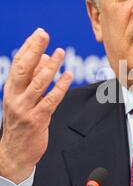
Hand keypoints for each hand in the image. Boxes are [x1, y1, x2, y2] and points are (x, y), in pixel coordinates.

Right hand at [0, 28, 72, 183]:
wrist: (15, 152)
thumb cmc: (21, 122)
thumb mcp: (23, 98)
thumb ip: (33, 78)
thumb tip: (46, 56)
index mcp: (10, 89)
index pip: (18, 63)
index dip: (29, 47)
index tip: (38, 33)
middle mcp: (15, 97)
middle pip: (24, 69)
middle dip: (34, 50)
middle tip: (45, 35)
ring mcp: (25, 109)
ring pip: (38, 83)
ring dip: (50, 66)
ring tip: (61, 53)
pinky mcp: (37, 120)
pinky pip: (50, 100)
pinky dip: (60, 87)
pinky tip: (68, 76)